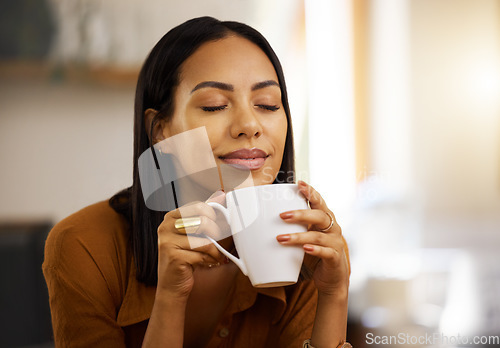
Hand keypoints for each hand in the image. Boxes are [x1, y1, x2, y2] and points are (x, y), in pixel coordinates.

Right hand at [156, 191, 228, 298]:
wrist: (172, 285)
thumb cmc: (185, 257)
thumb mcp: (193, 233)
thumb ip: (204, 214)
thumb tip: (220, 194)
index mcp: (171, 217)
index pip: (198, 206)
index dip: (212, 215)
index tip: (216, 225)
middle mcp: (166, 227)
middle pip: (202, 222)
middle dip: (216, 233)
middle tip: (217, 241)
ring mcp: (167, 242)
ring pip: (204, 241)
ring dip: (215, 251)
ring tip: (216, 256)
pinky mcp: (173, 257)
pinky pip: (201, 255)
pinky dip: (210, 260)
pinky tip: (209, 263)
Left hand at [277, 181, 349, 295]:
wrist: (331, 279)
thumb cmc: (313, 253)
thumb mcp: (303, 237)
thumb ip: (290, 228)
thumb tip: (260, 223)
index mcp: (325, 218)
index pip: (319, 201)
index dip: (310, 192)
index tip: (299, 183)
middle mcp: (332, 228)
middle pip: (319, 216)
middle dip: (300, 214)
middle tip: (282, 216)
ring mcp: (335, 242)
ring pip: (317, 235)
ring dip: (298, 236)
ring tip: (281, 238)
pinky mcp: (334, 258)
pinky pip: (325, 252)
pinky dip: (314, 249)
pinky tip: (304, 249)